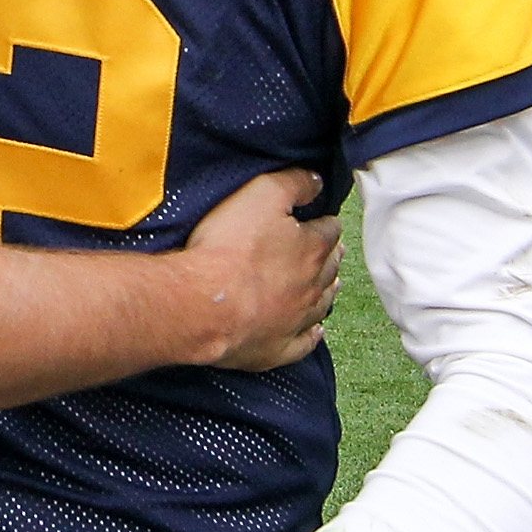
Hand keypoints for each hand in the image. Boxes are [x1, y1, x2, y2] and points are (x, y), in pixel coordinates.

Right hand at [179, 169, 341, 372]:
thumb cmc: (229, 247)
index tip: (321, 220)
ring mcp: (295, 321)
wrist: (201, 304)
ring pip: (321, 305)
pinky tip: (315, 331)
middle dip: (329, 257)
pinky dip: (311, 336)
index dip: (325, 222)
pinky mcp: (276, 349)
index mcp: (311, 249)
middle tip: (328, 250)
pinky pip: (303, 344)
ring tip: (328, 285)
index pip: (329, 231)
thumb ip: (293, 183)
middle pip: (329, 269)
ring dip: (326, 292)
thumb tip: (317, 182)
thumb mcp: (260, 195)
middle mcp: (311, 287)